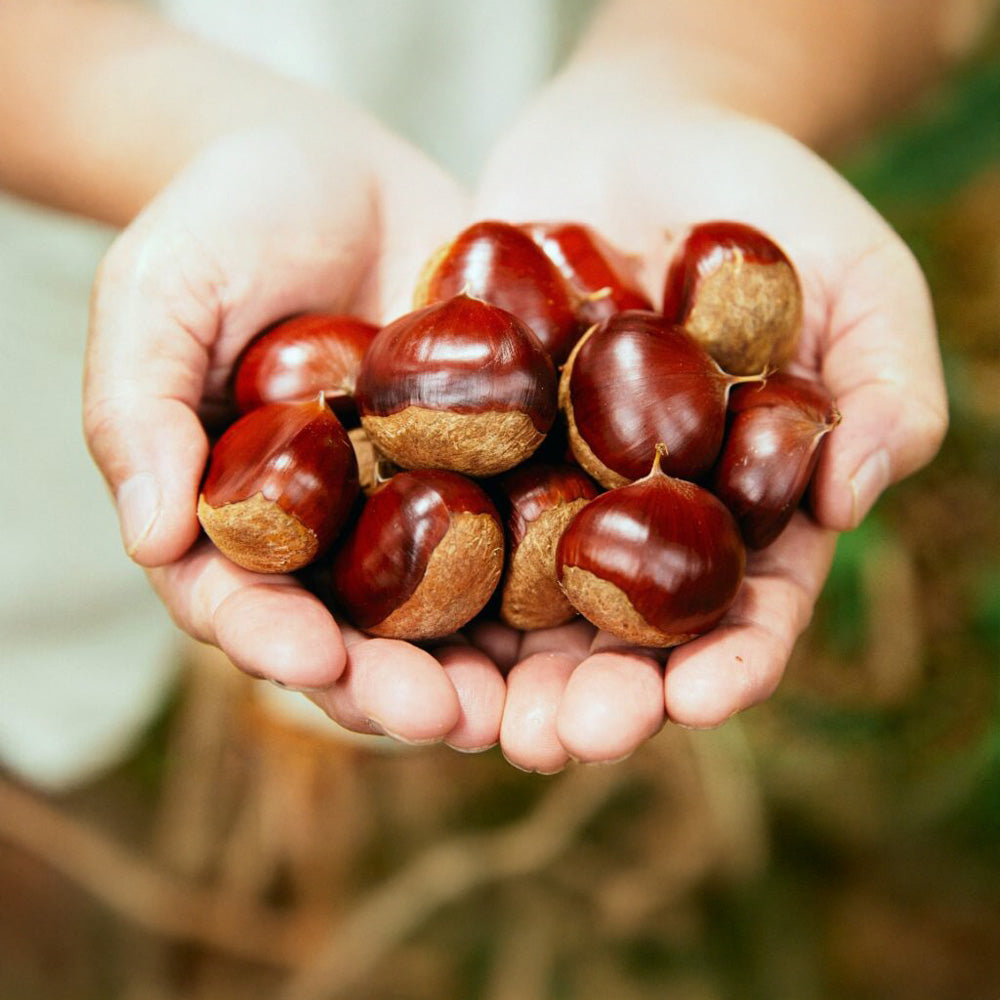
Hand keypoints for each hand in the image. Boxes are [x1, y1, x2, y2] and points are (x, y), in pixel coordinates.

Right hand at [84, 117, 511, 749]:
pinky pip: (540, 531)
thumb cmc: (225, 220)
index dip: (274, 640)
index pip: (247, 602)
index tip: (312, 660)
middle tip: (443, 715)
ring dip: (497, 668)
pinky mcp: (505, 468)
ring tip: (534, 706)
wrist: (338, 166)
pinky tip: (607, 607)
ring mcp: (429, 507)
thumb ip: (138, 406)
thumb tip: (151, 534)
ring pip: (461, 612)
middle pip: (364, 636)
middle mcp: (340, 535)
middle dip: (398, 684)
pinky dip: (570, 578)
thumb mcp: (160, 292)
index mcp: (245, 520)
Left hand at [471, 88, 946, 769]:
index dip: (729, 664)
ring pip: (515, 599)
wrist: (645, 129)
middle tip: (556, 738)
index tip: (697, 701)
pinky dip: (408, 559)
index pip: (746, 611)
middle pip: (619, 635)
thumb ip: (883, 384)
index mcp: (742, 512)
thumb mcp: (859, 277)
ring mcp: (550, 486)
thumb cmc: (773, 200)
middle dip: (592, 695)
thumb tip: (856, 495)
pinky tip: (376, 606)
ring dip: (486, 665)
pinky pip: (437, 507)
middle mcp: (640, 520)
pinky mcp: (471, 441)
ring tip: (455, 713)